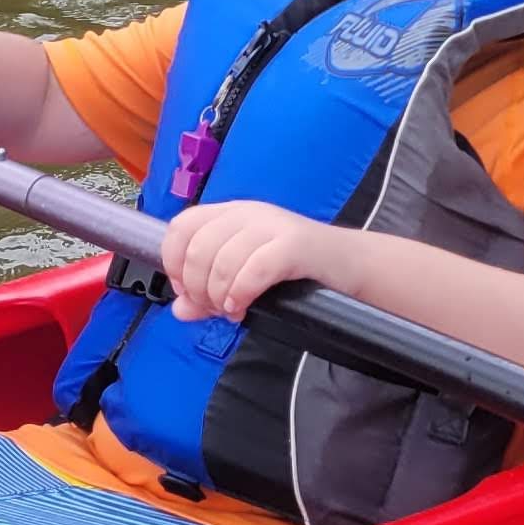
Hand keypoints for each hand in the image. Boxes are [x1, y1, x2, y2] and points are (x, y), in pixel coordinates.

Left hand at [159, 199, 353, 322]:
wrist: (349, 264)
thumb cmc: (295, 271)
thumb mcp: (244, 278)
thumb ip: (208, 294)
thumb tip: (179, 310)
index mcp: (230, 214)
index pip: (181, 227)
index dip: (174, 263)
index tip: (187, 291)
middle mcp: (247, 213)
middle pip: (197, 248)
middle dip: (198, 288)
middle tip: (215, 308)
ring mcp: (272, 225)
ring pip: (222, 261)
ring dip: (219, 296)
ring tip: (232, 311)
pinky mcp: (295, 244)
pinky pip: (254, 269)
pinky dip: (241, 293)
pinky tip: (242, 307)